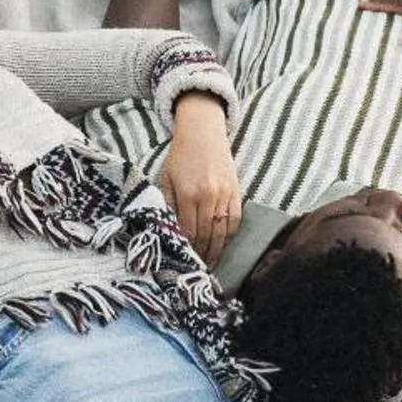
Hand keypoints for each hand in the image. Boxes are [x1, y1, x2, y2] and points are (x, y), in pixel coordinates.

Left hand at [163, 92, 241, 260]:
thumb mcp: (165, 178)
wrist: (203, 132)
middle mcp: (208, 196)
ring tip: (211, 262)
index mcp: (188, 194)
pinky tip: (224, 244)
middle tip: (197, 268)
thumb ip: (167, 204)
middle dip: (202, 254)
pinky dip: (230, 235)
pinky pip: (235, 219)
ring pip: (222, 231)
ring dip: (217, 249)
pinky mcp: (236, 191)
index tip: (183, 260)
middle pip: (206, 235)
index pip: (188, 231)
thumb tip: (168, 230)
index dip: (186, 248)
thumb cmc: (180, 156)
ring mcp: (225, 194)